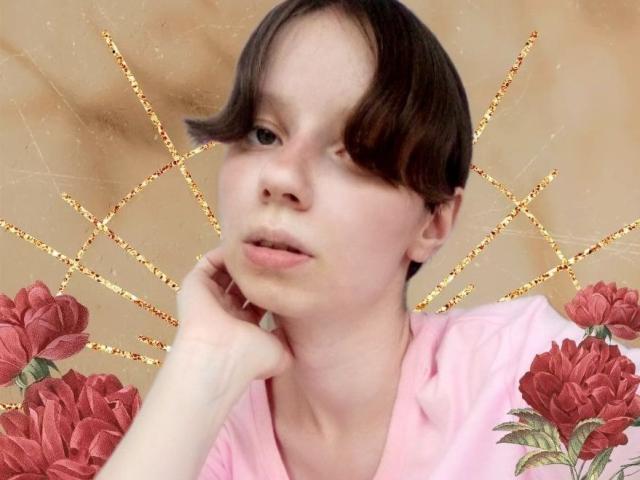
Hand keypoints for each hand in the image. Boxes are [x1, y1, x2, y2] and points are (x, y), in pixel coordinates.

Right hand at [174, 245, 293, 380]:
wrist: (221, 358)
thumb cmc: (252, 358)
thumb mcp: (281, 352)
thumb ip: (290, 337)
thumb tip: (299, 326)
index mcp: (244, 326)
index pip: (259, 299)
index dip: (273, 285)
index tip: (288, 272)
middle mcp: (227, 311)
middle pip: (242, 283)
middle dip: (258, 268)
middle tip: (274, 254)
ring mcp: (210, 298)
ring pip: (226, 271)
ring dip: (241, 259)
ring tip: (259, 246)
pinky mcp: (195, 285)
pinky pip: (208, 262)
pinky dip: (224, 253)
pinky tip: (243, 247)